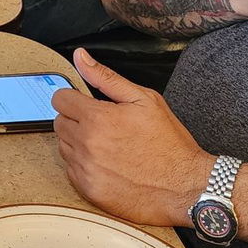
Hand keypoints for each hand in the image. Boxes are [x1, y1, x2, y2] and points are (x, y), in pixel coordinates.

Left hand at [53, 49, 213, 226]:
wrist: (187, 188)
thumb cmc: (169, 143)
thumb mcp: (144, 100)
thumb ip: (105, 77)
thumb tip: (80, 56)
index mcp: (98, 118)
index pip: (60, 99)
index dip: (74, 98)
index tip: (87, 105)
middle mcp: (86, 144)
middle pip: (60, 122)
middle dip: (77, 120)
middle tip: (104, 127)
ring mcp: (86, 169)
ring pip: (63, 147)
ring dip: (78, 143)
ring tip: (109, 147)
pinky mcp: (89, 190)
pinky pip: (71, 171)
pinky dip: (84, 166)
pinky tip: (108, 165)